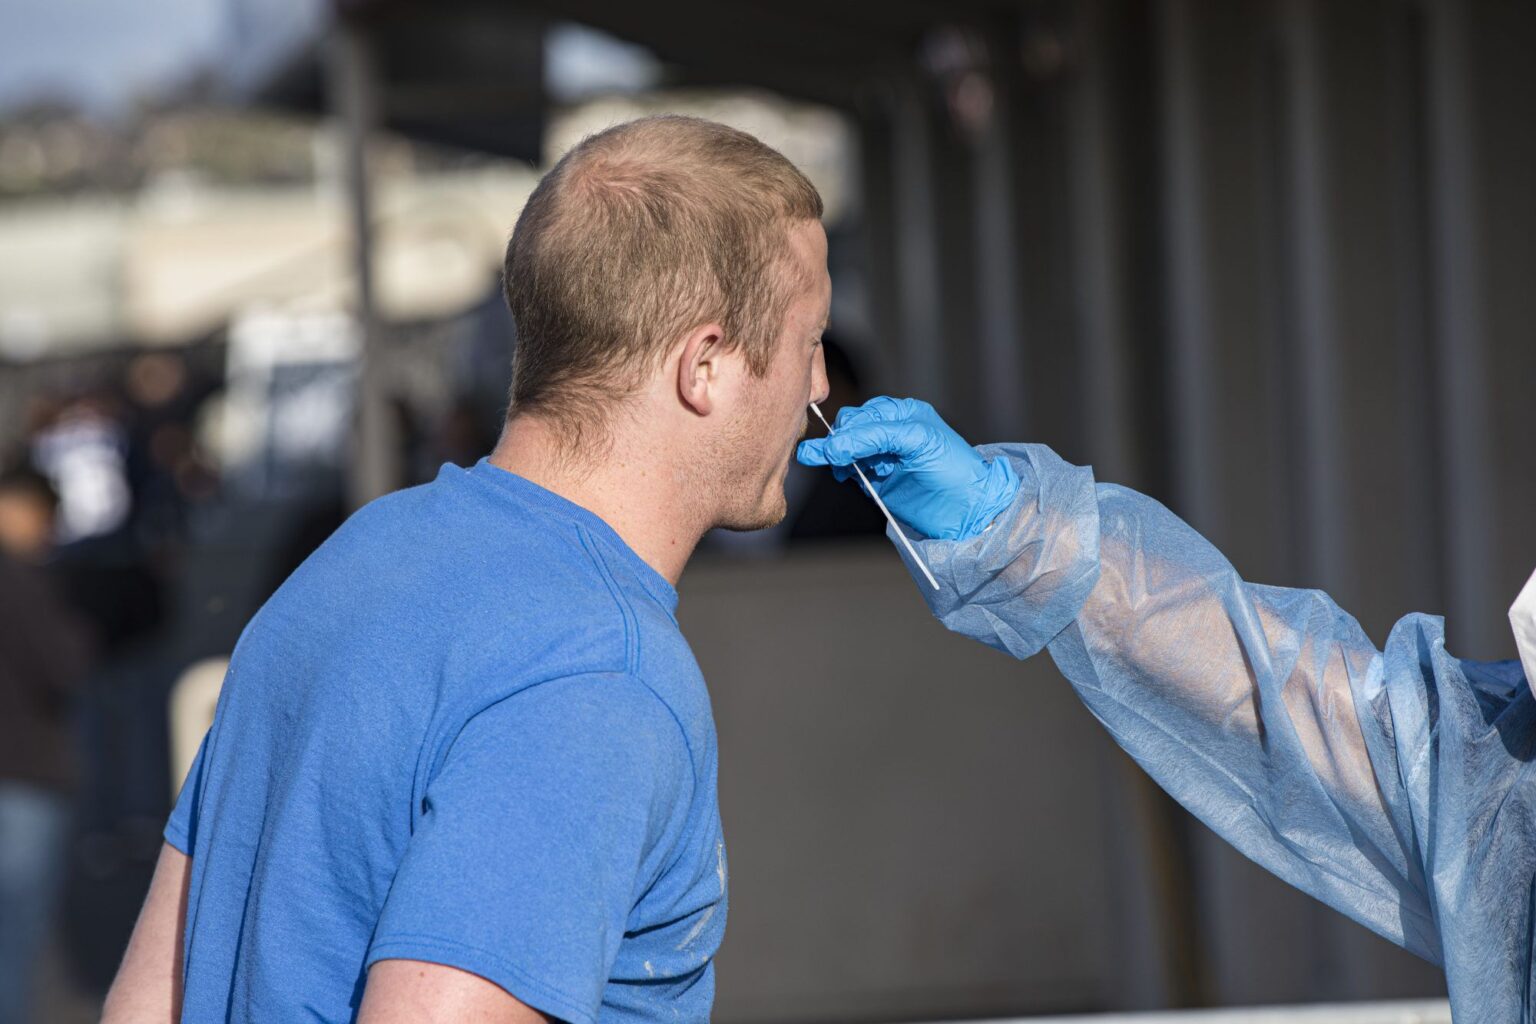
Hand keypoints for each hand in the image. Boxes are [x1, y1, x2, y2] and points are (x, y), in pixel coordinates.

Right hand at [796, 396, 1018, 539]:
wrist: (967, 510)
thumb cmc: (953, 469)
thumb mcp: (917, 441)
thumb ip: (876, 437)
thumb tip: (835, 445)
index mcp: (902, 415)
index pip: (862, 415)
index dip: (847, 431)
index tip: (836, 450)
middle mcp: (890, 431)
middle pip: (850, 430)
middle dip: (841, 443)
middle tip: (837, 460)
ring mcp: (883, 456)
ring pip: (846, 449)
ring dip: (840, 459)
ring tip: (841, 471)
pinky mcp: (878, 479)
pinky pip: (851, 470)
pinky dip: (846, 472)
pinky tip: (849, 476)